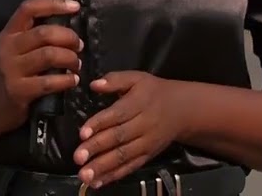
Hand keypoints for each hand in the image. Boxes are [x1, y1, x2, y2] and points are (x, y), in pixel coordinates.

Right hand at [0, 0, 82, 133]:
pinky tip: (73, 81)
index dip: (53, 3)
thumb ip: (32, 37)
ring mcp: (11, 70)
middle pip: (44, 33)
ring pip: (49, 55)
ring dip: (70, 58)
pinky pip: (49, 82)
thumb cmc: (8, 75)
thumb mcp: (13, 50)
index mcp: (8, 33)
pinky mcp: (18, 91)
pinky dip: (66, 80)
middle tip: (79, 46)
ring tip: (77, 65)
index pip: (29, 8)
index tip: (75, 6)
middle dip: (69, 37)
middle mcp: (8, 48)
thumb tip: (68, 27)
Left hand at [74, 72, 186, 187]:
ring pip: (123, 156)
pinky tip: (98, 182)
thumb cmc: (153, 92)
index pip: (116, 115)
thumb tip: (94, 84)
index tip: (82, 133)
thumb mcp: (136, 78)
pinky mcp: (148, 156)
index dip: (98, 124)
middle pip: (118, 138)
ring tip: (85, 175)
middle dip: (96, 149)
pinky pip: (130, 167)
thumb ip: (115, 80)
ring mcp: (146, 143)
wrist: (183, 110)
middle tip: (78, 158)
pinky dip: (114, 176)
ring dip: (103, 167)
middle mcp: (143, 125)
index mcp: (138, 104)